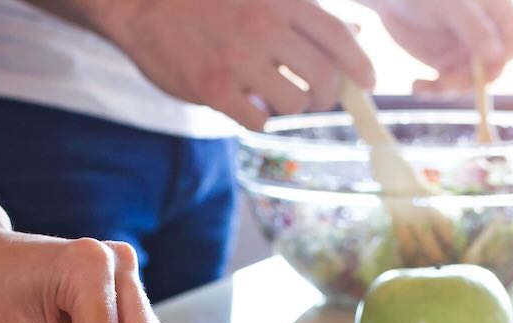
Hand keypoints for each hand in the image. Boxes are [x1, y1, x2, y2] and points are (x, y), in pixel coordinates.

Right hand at [97, 0, 374, 129]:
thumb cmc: (204, 0)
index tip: (370, 83)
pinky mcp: (214, 89)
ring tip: (275, 99)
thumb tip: (352, 33)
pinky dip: (259, 120)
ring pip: (294, 103)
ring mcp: (239, 61)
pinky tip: (248, 108)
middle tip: (317, 98)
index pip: (337, 37)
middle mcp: (265, 29)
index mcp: (281, 0)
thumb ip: (300, 12)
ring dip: (291, 106)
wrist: (142, 4)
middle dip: (327, 95)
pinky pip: (257, 120)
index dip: (360, 64)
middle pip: (322, 77)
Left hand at [364, 0, 512, 88]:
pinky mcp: (442, 63)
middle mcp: (485, 37)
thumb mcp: (453, 6)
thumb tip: (496, 57)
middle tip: (445, 82)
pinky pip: (444, 85)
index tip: (481, 65)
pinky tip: (417, 86)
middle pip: (491, 70)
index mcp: (498, 15)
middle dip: (471, 81)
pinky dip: (431, 91)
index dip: (504, 60)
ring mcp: (463, 52)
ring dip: (448, 90)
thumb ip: (475, 29)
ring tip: (424, 87)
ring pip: (467, 82)